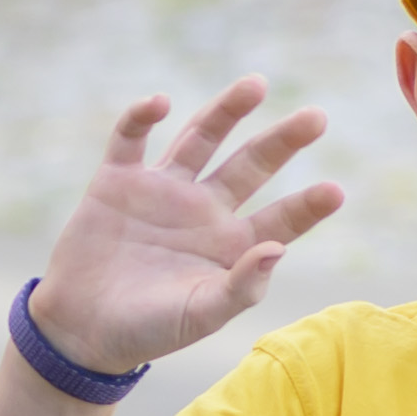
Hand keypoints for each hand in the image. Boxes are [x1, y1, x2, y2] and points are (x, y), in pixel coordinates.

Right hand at [35, 79, 336, 376]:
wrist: (81, 330)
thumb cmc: (148, 330)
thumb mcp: (201, 315)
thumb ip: (241, 286)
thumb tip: (279, 249)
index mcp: (230, 245)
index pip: (280, 219)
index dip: (307, 207)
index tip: (335, 191)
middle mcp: (203, 209)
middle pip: (251, 165)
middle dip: (282, 141)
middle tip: (316, 118)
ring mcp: (162, 191)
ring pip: (200, 138)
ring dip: (226, 111)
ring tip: (256, 85)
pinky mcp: (117, 181)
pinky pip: (130, 139)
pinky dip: (140, 118)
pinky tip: (158, 102)